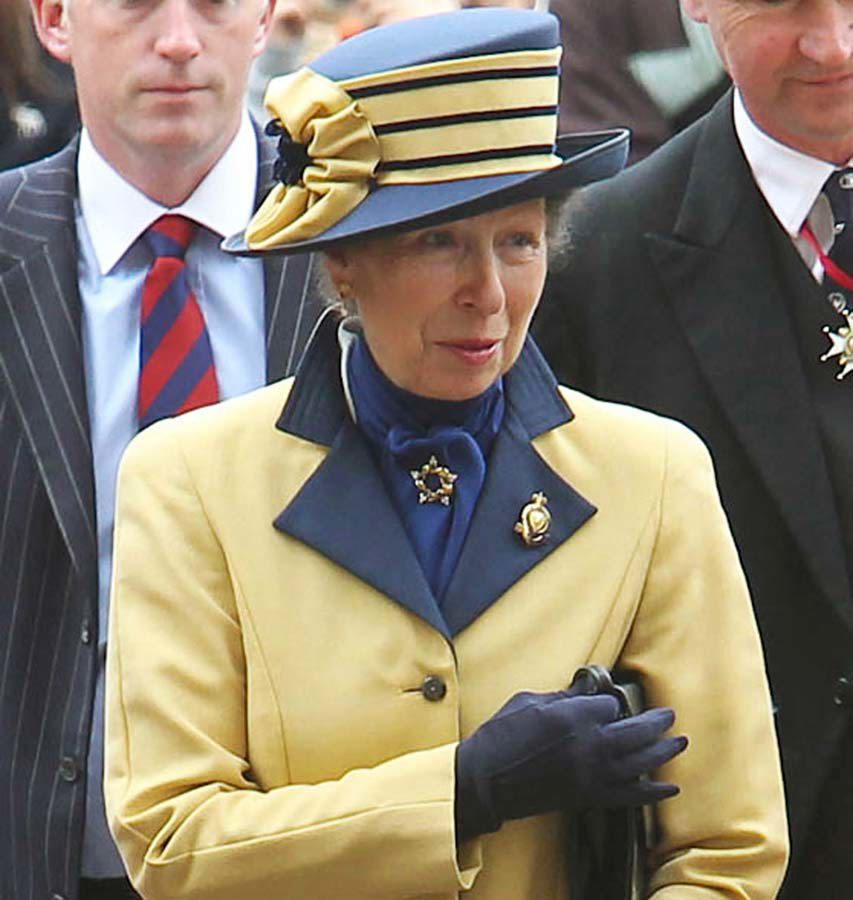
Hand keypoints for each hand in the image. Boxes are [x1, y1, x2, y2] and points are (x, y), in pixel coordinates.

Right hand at [455, 689, 686, 839]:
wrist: (487, 779)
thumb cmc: (502, 734)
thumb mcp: (528, 701)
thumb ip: (561, 697)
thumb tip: (581, 694)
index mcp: (574, 716)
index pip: (611, 704)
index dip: (611, 702)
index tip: (605, 702)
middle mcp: (590, 745)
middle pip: (637, 731)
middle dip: (657, 722)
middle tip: (670, 716)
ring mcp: (592, 774)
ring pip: (640, 762)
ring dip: (663, 752)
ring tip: (680, 743)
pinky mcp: (589, 797)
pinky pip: (630, 795)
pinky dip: (652, 792)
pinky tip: (669, 788)